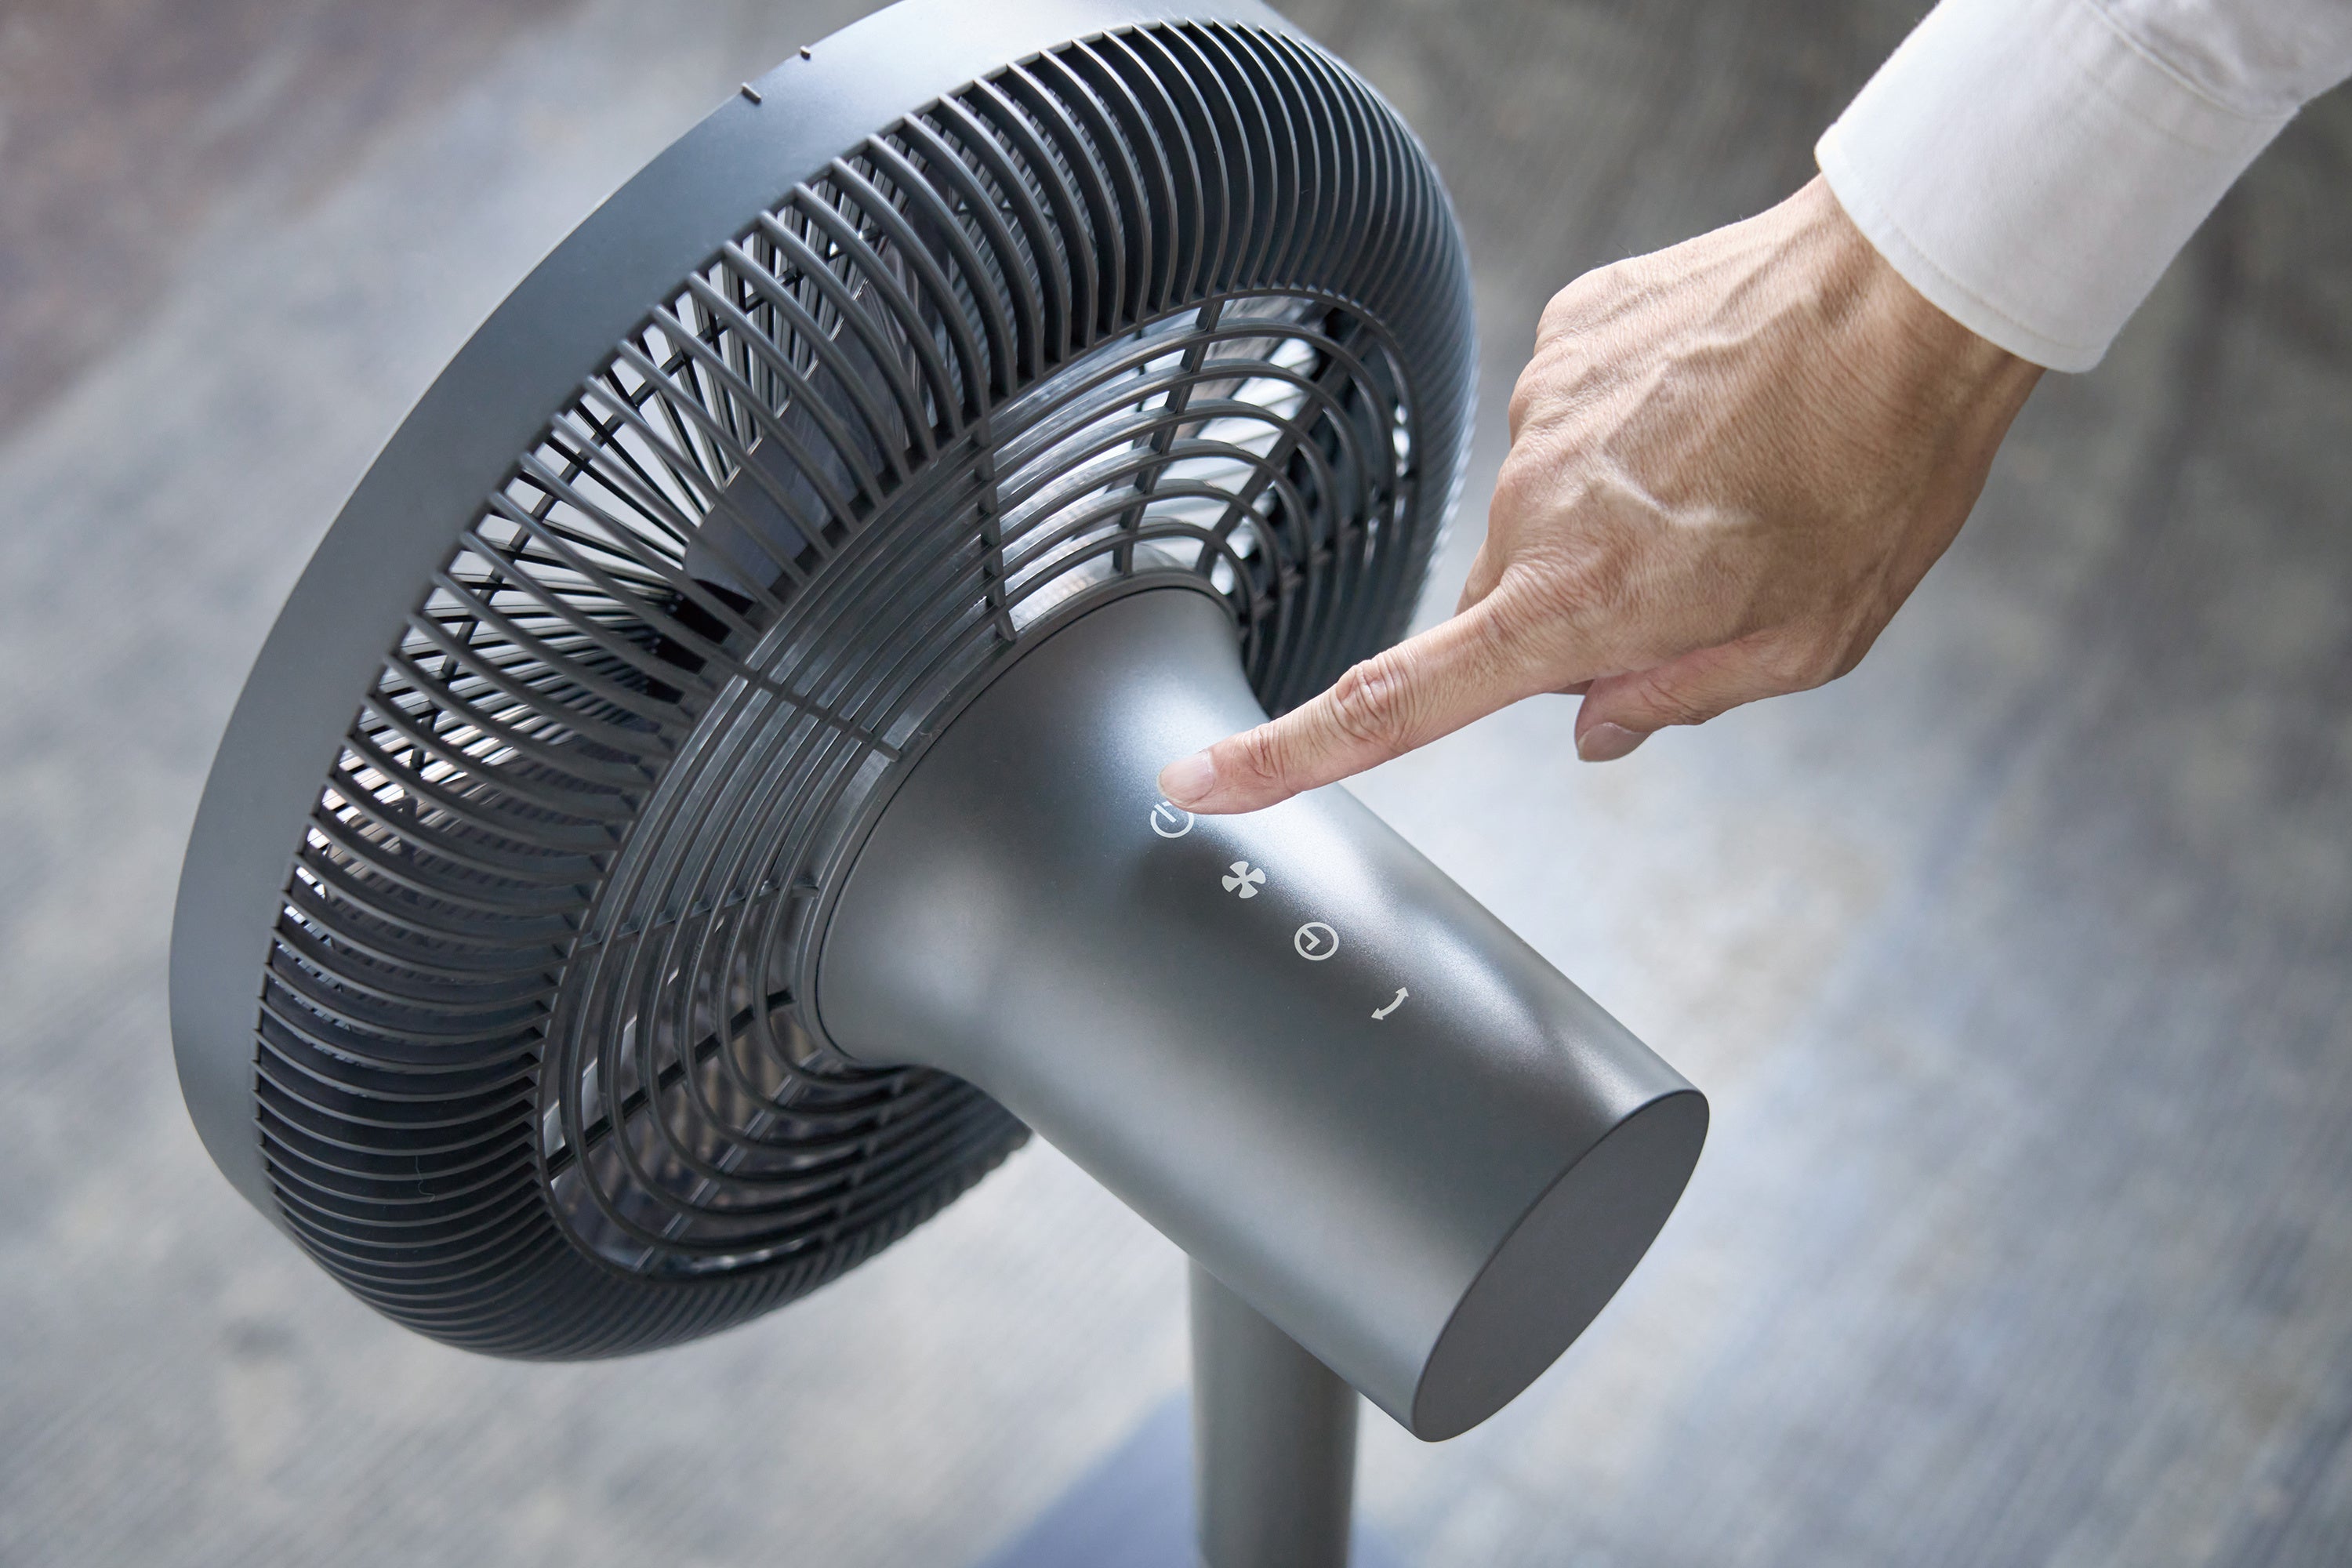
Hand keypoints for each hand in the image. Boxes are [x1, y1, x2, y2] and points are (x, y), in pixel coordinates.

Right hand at [1157, 176, 2042, 813]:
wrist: (1910, 286)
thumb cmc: (1879, 467)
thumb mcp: (1809, 640)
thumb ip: (1679, 698)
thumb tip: (1593, 730)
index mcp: (1585, 598)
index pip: (1400, 701)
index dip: (1288, 755)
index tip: (1202, 780)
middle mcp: (1539, 502)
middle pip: (1502, 604)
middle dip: (1575, 617)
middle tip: (1701, 579)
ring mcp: (1542, 408)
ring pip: (1539, 511)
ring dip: (1609, 518)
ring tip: (1727, 478)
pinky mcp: (1562, 335)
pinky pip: (1565, 422)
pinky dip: (1622, 436)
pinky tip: (1709, 412)